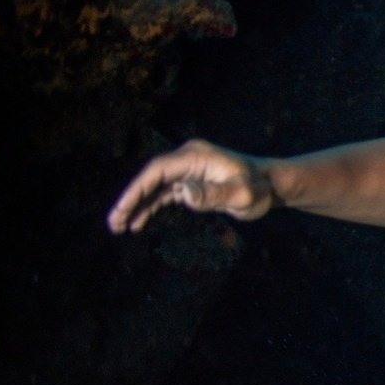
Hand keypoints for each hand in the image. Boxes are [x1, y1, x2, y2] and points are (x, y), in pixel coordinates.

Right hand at [107, 138, 275, 233]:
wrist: (271, 185)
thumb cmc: (258, 189)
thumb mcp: (241, 195)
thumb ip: (214, 194)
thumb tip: (183, 194)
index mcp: (195, 156)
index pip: (157, 171)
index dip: (137, 189)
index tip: (123, 208)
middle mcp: (187, 159)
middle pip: (150, 178)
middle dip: (131, 200)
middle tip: (114, 223)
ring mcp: (187, 170)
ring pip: (154, 187)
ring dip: (137, 206)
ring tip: (120, 227)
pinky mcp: (190, 181)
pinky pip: (164, 194)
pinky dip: (151, 207)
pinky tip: (139, 223)